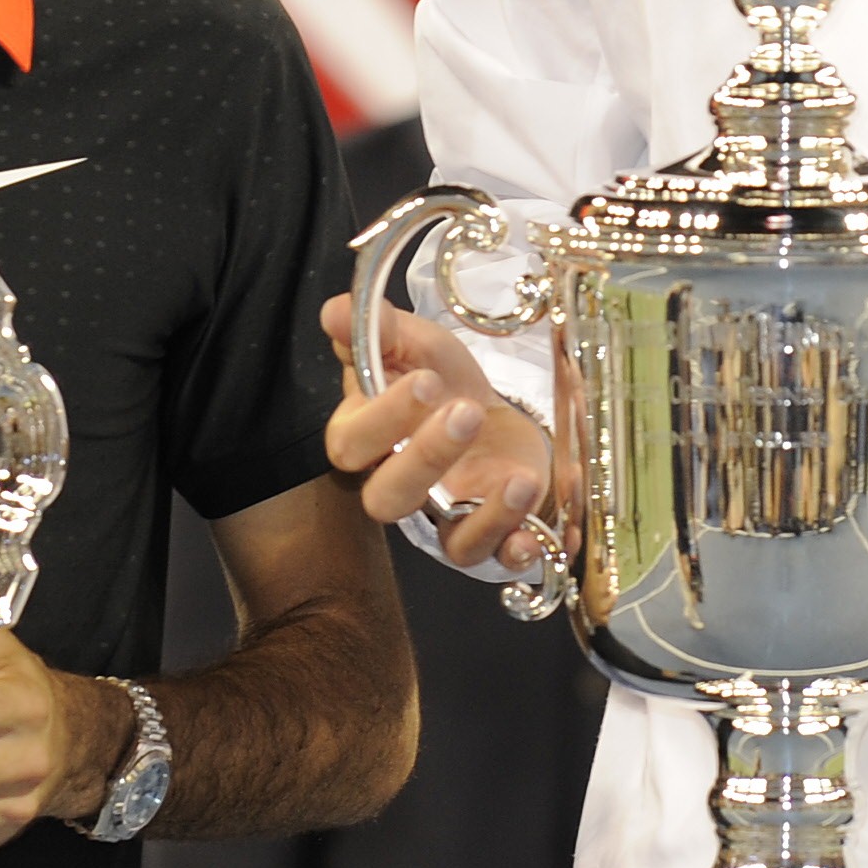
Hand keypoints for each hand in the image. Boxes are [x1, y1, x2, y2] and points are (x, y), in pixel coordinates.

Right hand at [319, 293, 553, 572]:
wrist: (492, 409)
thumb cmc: (441, 379)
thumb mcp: (415, 342)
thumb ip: (378, 329)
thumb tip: (333, 311)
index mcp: (368, 438)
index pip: (352, 443)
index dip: (383, 419)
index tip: (425, 380)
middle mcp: (400, 485)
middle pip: (388, 498)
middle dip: (426, 458)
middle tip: (466, 412)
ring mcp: (448, 515)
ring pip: (449, 541)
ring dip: (487, 517)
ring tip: (521, 481)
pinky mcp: (490, 530)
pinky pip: (495, 556)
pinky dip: (514, 550)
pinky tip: (534, 539)